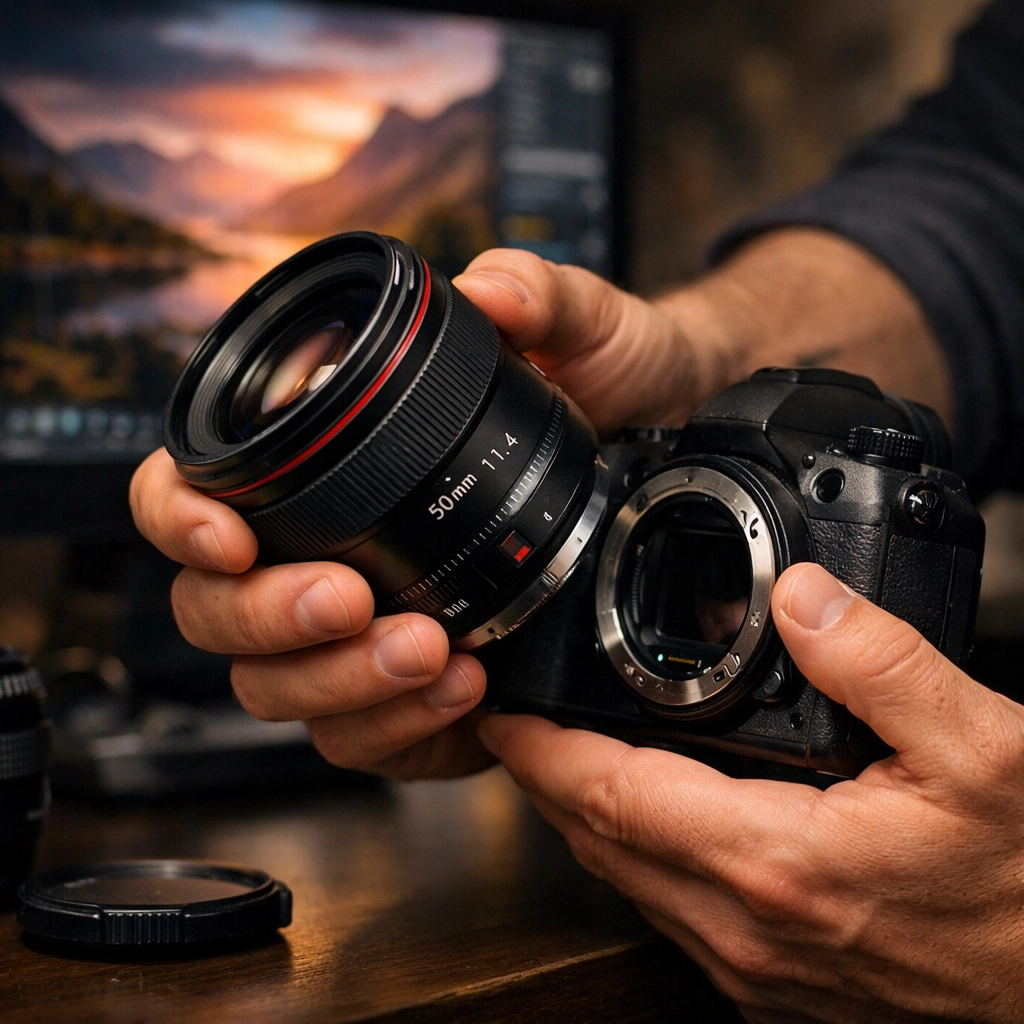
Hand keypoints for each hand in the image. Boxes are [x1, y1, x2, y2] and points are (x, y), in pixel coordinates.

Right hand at [130, 249, 717, 777]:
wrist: (660, 472)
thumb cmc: (602, 395)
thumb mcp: (584, 335)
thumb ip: (540, 296)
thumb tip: (491, 290)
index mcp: (326, 465)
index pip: (199, 491)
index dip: (181, 516)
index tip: (229, 537)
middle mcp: (322, 553)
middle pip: (216, 609)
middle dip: (269, 615)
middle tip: (349, 597)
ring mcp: (358, 634)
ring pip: (279, 689)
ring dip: (339, 680)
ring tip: (428, 646)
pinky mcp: (408, 699)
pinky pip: (365, 739)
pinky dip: (401, 723)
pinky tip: (464, 687)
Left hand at [478, 563, 1023, 1022]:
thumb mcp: (982, 747)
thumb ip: (880, 659)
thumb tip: (803, 594)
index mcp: (777, 863)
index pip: (609, 795)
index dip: (541, 748)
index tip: (504, 709)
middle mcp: (749, 930)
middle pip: (598, 841)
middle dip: (544, 778)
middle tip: (519, 721)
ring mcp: (757, 970)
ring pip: (626, 881)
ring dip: (584, 815)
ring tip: (563, 756)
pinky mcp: (775, 985)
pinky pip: (671, 912)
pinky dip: (636, 856)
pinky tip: (646, 818)